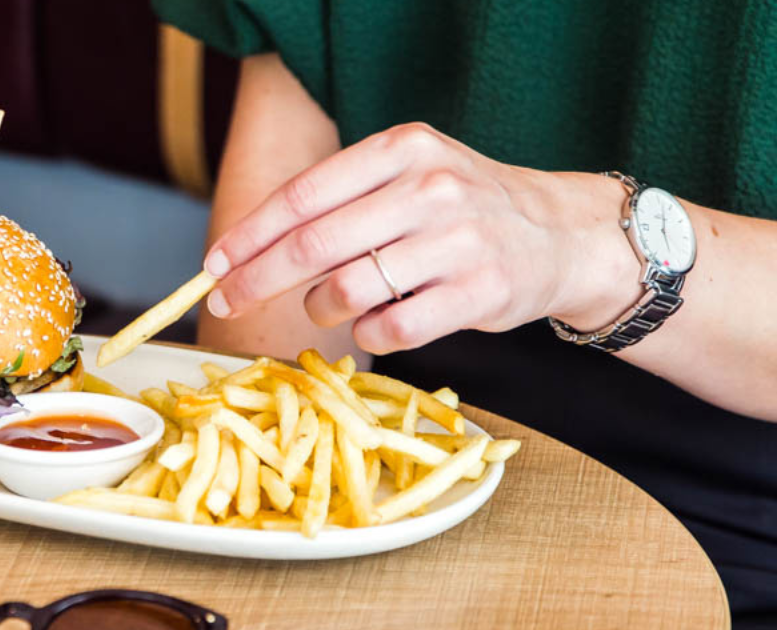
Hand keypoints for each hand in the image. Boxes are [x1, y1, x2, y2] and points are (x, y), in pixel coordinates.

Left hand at [202, 122, 640, 353]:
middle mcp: (430, 189)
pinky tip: (373, 324)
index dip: (249, 236)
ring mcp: (458, 242)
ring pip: (346, 290)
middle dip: (256, 278)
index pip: (303, 196)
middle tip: (226, 301)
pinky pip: (390, 329)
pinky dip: (367, 334)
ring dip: (319, 308)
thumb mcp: (406, 176)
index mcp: (402, 149)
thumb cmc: (461, 209)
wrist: (563, 235)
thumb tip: (245, 249)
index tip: (214, 265)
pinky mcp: (479, 294)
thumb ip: (339, 201)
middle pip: (313, 245)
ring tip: (329, 305)